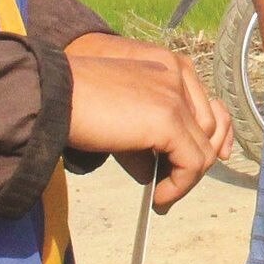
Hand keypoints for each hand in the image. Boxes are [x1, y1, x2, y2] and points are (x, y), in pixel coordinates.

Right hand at [66, 38, 233, 208]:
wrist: (52, 95)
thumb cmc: (76, 104)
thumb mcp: (121, 116)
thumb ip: (147, 138)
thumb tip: (156, 176)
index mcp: (168, 65)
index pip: (207, 106)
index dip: (210, 138)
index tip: (200, 165)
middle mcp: (178, 75)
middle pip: (211, 128)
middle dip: (196, 162)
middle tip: (170, 188)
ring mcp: (175, 96)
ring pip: (204, 148)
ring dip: (186, 179)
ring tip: (162, 196)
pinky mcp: (168, 119)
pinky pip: (192, 162)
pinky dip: (179, 186)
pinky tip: (158, 198)